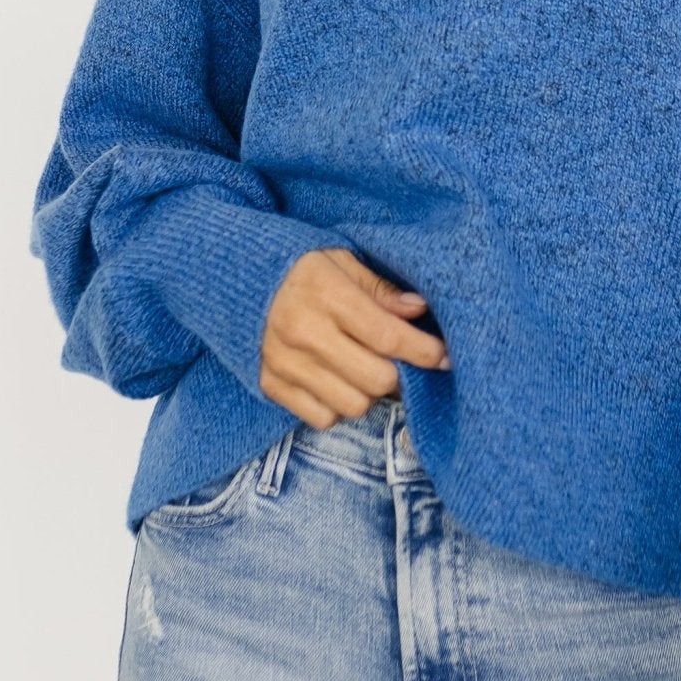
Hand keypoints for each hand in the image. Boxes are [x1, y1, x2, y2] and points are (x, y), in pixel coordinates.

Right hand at [259, 247, 450, 427]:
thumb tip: (419, 310)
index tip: (446, 357)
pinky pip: (323, 418)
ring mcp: (283, 362)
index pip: (388, 335)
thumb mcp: (342, 262)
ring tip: (364, 369)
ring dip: (369, 392)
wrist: (234, 281)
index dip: (425, 351)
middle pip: (376, 379)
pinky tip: (336, 380)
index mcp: (325, 293)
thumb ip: (381, 289)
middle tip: (398, 361)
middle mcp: (302, 331)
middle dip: (399, 374)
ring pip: (353, 405)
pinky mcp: (270, 385)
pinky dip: (338, 406)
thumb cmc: (301, 270)